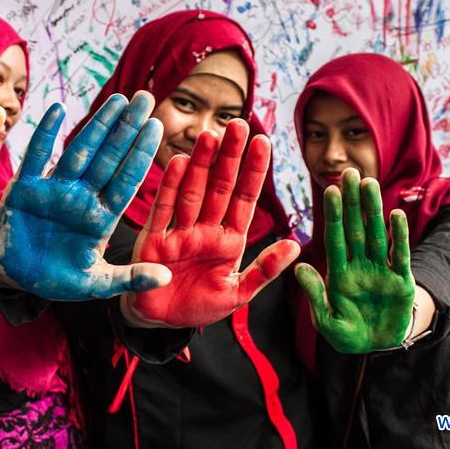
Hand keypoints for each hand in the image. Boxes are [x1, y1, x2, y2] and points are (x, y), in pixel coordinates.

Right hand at [0, 92, 171, 299]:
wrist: (13, 278)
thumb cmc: (55, 279)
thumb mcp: (94, 284)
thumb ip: (128, 279)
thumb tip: (167, 277)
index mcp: (101, 216)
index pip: (126, 180)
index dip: (140, 154)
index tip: (157, 126)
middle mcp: (82, 197)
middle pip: (109, 158)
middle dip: (126, 128)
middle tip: (145, 98)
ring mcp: (55, 189)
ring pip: (79, 151)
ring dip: (97, 125)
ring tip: (117, 99)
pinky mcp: (25, 188)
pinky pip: (36, 157)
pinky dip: (45, 134)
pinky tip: (57, 110)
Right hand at [122, 120, 299, 327]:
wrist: (159, 323)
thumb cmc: (199, 306)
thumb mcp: (237, 294)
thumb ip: (264, 271)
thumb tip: (296, 246)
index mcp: (229, 240)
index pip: (245, 199)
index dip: (254, 171)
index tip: (264, 141)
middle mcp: (205, 229)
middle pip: (220, 187)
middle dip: (229, 156)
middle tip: (238, 124)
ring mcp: (179, 232)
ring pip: (192, 191)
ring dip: (200, 163)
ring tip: (209, 135)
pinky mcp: (153, 241)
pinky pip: (163, 211)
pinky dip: (170, 187)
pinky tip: (178, 162)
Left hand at [295, 168, 414, 352]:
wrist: (379, 348)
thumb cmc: (348, 334)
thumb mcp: (327, 321)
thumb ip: (315, 295)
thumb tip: (299, 268)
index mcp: (339, 273)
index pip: (334, 238)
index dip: (333, 215)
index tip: (330, 190)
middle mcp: (359, 266)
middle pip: (355, 228)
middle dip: (352, 201)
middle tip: (349, 172)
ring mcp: (381, 271)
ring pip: (377, 234)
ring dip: (373, 210)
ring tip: (369, 183)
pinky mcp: (401, 281)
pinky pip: (400, 255)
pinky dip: (399, 236)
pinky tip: (395, 214)